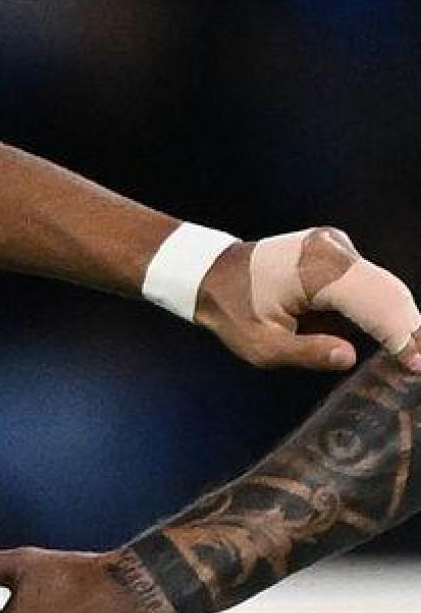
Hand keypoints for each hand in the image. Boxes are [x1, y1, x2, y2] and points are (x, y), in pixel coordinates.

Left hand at [196, 227, 420, 373]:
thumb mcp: (260, 345)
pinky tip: (393, 339)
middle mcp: (330, 249)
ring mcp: (335, 245)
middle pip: (389, 293)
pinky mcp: (337, 250)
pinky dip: (385, 309)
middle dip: (411, 330)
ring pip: (386, 286)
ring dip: (402, 320)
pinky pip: (371, 282)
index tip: (417, 368)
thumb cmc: (233, 312)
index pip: (374, 305)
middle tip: (418, 367)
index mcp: (313, 270)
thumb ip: (305, 352)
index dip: (401, 338)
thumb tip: (350, 356)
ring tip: (412, 357)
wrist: (212, 272)